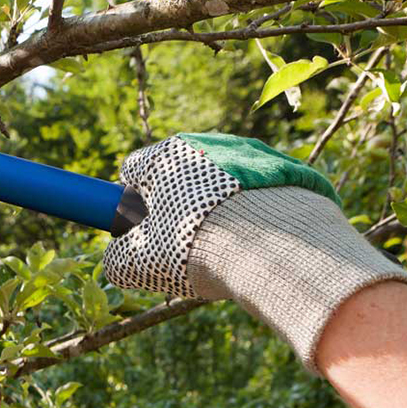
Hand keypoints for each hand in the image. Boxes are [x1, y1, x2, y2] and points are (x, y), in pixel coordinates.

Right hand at [103, 133, 406, 370]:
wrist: (277, 247)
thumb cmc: (195, 249)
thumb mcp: (138, 263)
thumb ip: (117, 258)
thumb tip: (118, 259)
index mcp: (166, 155)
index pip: (133, 169)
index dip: (131, 201)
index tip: (141, 229)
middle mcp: (208, 143)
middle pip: (181, 175)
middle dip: (179, 206)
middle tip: (185, 246)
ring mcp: (252, 154)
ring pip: (222, 183)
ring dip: (219, 209)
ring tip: (229, 249)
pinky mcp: (289, 171)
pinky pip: (261, 193)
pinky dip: (256, 214)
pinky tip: (260, 244)